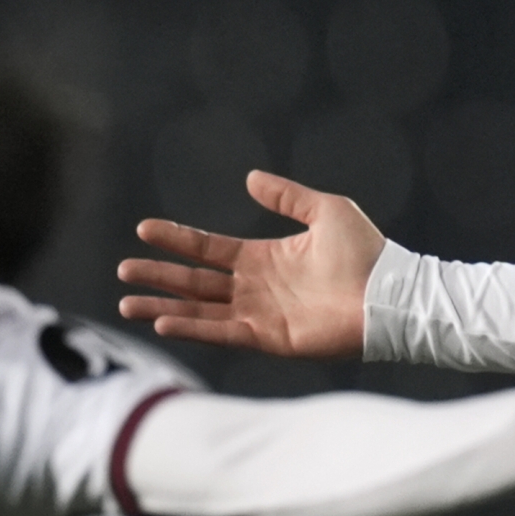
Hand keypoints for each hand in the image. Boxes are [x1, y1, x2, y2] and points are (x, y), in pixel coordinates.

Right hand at [118, 171, 384, 357]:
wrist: (390, 294)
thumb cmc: (367, 253)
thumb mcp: (326, 210)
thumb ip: (288, 196)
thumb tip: (250, 178)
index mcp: (266, 258)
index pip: (210, 249)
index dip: (178, 240)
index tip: (144, 229)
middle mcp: (257, 287)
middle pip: (196, 281)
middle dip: (160, 275)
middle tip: (124, 269)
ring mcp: (261, 313)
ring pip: (201, 309)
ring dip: (164, 305)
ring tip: (128, 302)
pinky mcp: (270, 337)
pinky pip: (223, 332)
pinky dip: (193, 327)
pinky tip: (164, 320)